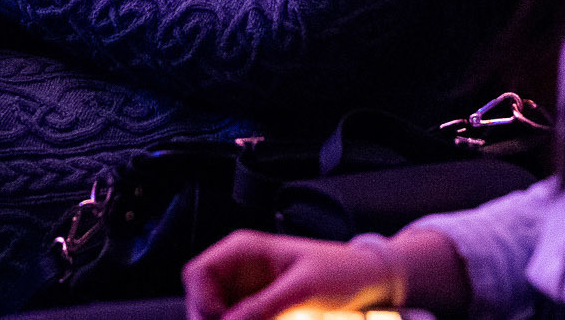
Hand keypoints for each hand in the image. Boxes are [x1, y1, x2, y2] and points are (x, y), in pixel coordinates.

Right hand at [184, 232, 392, 319]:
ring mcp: (246, 293)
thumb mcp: (303, 288)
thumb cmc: (341, 271)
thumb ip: (264, 306)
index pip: (196, 274)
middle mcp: (238, 270)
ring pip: (216, 317)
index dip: (201, 302)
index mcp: (242, 250)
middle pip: (200, 302)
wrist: (368, 281)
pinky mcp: (259, 312)